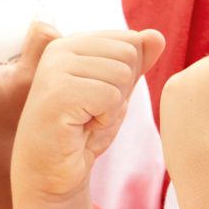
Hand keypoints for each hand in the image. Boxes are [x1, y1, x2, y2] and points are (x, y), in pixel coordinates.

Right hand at [10, 29, 164, 208]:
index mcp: (72, 43)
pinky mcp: (58, 92)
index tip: (98, 98)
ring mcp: (55, 68)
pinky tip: (81, 127)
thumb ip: (136, 63)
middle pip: (128, 54)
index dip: (126, 77)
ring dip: (112, 107)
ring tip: (85, 119)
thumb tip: (157, 35)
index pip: (129, 40)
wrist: (51, 173)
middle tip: (92, 112)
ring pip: (121, 74)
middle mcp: (60, 48)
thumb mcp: (117, 92)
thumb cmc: (81, 132)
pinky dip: (104, 119)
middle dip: (121, 90)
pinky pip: (110, 96)